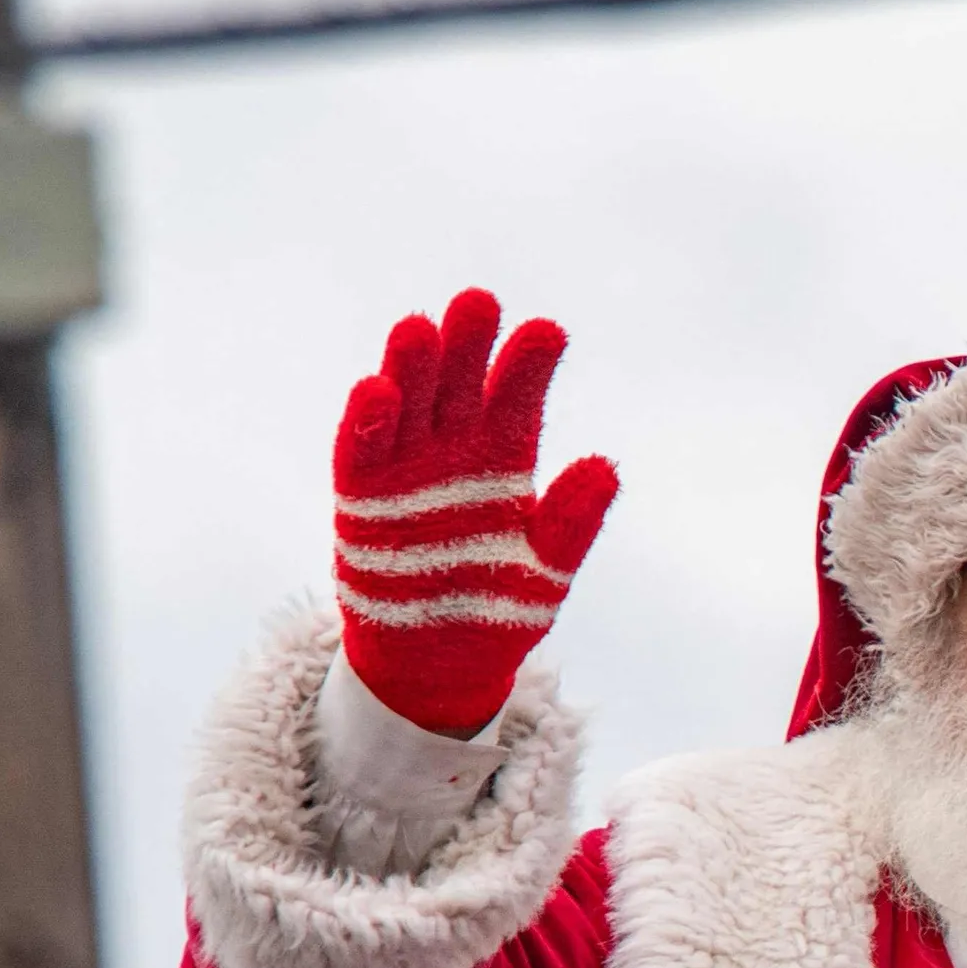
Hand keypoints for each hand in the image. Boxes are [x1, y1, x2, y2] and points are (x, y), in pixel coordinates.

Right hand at [333, 288, 619, 737]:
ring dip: (413, 367)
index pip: (517, 400)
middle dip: (469, 345)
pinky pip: (360, 451)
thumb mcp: (546, 572)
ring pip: (407, 404)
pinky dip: (367, 421)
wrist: (438, 664)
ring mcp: (404, 471)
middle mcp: (452, 454)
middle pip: (459, 387)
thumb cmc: (497, 613)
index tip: (549, 332)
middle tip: (480, 302)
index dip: (530, 365)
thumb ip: (571, 523)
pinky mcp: (361, 498)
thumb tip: (606, 467)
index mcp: (504, 463)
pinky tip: (378, 389)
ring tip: (423, 328)